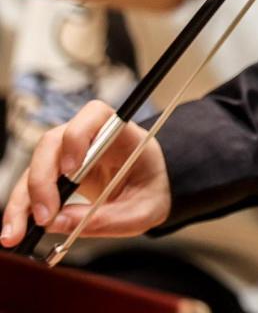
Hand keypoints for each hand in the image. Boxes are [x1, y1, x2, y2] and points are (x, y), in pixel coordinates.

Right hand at [1, 101, 170, 246]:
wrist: (148, 195)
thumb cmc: (150, 193)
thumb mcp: (144, 211)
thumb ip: (107, 218)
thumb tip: (57, 223)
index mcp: (122, 135)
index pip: (95, 115)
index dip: (78, 135)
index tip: (72, 169)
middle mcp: (90, 138)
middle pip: (53, 142)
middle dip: (42, 179)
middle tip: (45, 216)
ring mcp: (68, 154)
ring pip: (35, 165)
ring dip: (22, 200)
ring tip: (15, 234)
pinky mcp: (55, 173)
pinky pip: (30, 186)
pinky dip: (20, 208)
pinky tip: (14, 231)